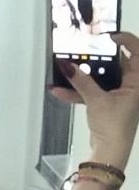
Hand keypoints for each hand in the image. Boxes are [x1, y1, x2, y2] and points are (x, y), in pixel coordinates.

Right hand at [50, 33, 138, 171]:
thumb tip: (67, 65)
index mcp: (137, 80)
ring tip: (65, 68)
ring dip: (82, 76)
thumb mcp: (97, 100)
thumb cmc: (115, 127)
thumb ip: (81, 81)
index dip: (123, 39)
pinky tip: (59, 90)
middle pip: (114, 62)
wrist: (109, 152)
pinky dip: (77, 92)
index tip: (106, 37)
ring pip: (100, 77)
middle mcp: (130, 84)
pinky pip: (91, 91)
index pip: (136, 50)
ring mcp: (117, 93)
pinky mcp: (105, 103)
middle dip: (95, 57)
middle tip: (81, 50)